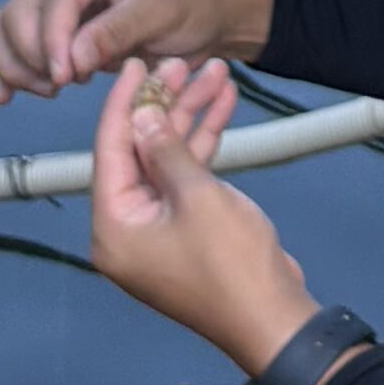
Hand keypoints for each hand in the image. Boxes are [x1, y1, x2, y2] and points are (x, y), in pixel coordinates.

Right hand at [0, 0, 270, 102]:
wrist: (208, 8)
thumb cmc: (192, 3)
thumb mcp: (161, 14)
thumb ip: (115, 33)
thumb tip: (69, 60)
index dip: (51, 41)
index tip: (63, 78)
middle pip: (20, 12)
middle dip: (33, 56)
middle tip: (62, 86)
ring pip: (6, 26)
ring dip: (16, 64)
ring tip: (48, 90)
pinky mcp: (55, 20)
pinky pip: (11, 37)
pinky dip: (4, 65)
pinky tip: (5, 94)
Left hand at [89, 57, 318, 375]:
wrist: (273, 319)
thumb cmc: (232, 270)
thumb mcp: (198, 197)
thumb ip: (166, 151)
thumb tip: (142, 117)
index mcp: (113, 229)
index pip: (110, 151)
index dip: (126, 103)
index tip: (137, 67)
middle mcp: (128, 231)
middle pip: (138, 153)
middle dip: (165, 106)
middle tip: (183, 65)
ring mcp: (158, 232)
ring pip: (167, 161)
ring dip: (189, 120)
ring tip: (215, 77)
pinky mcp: (187, 232)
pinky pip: (186, 180)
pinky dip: (202, 148)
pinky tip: (221, 111)